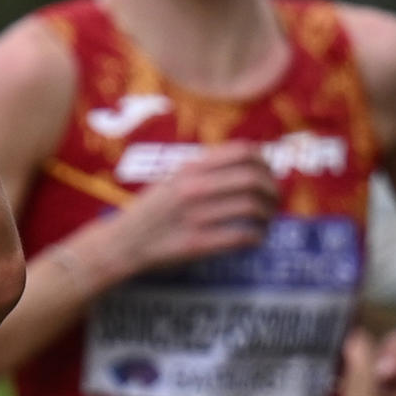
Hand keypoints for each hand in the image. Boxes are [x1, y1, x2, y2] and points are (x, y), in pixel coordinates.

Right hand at [95, 144, 277, 283]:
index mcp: (190, 169)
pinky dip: (256, 237)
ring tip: (266, 221)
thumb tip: (247, 164)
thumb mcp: (171, 180)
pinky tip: (255, 239)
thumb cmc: (150, 212)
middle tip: (274, 200)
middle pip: (253, 179)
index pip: (242, 152)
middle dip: (272, 190)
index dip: (265, 161)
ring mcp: (196, 216)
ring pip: (251, 208)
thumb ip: (203, 170)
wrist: (121, 243)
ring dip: (267, 215)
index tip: (269, 173)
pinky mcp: (197, 244)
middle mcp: (194, 188)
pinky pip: (241, 236)